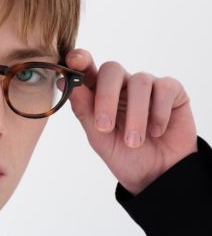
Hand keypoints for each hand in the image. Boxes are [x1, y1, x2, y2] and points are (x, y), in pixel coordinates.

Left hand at [64, 49, 197, 195]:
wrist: (157, 175)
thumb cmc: (125, 156)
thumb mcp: (99, 138)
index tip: (73, 61)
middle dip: (106, 98)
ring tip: (134, 142)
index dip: (80, 60)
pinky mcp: (172, 90)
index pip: (88, 69)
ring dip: (135, 116)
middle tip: (104, 127)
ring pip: (139, 83)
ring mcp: (147, 86)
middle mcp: (122, 85)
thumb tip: (63, 80)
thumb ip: (83, 110)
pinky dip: (158, 114)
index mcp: (99, 93)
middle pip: (112, 69)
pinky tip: (156, 132)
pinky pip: (164, 89)